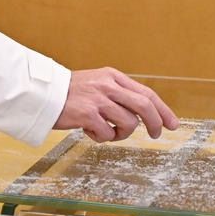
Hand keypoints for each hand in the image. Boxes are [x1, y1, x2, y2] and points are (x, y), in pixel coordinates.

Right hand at [53, 67, 179, 142]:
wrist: (42, 93)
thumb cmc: (70, 93)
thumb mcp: (98, 84)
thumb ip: (118, 94)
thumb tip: (143, 115)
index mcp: (113, 76)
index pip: (146, 93)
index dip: (162, 110)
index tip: (172, 124)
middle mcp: (108, 85)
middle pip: (144, 106)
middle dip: (155, 122)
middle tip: (156, 135)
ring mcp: (98, 99)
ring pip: (128, 123)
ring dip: (120, 133)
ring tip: (106, 131)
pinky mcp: (87, 114)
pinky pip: (107, 134)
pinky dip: (102, 138)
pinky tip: (89, 131)